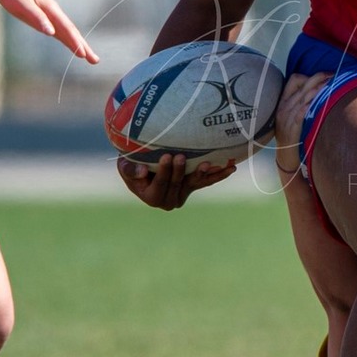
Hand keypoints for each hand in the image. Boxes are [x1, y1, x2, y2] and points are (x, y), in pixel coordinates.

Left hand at [0, 0, 99, 64]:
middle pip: (72, 32)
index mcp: (51, 9)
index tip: (83, 54)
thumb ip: (38, 19)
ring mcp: (52, 17)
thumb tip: (51, 33)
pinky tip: (74, 48)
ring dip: (79, 45)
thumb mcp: (23, 6)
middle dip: (84, 46)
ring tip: (90, 57)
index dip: (75, 42)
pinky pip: (61, 33)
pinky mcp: (47, 20)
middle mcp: (54, 13)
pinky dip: (69, 41)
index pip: (66, 28)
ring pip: (69, 33)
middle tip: (95, 60)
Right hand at [118, 151, 235, 209]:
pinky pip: (206, 181)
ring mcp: (183, 194)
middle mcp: (168, 201)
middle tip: (182, 156)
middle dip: (180, 170)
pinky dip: (219, 174)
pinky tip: (231, 167)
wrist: (142, 166)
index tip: (166, 156)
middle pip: (177, 183)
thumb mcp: (125, 167)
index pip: (160, 184)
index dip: (163, 171)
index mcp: (152, 198)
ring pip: (195, 183)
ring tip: (210, 164)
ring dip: (205, 173)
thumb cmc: (131, 165)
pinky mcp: (192, 187)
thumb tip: (141, 172)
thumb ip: (129, 170)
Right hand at [273, 72, 331, 175]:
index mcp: (283, 102)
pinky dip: (307, 105)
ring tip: (329, 84)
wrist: (285, 156)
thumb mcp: (292, 116)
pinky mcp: (291, 129)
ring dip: (316, 89)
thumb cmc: (292, 135)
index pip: (293, 80)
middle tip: (332, 75)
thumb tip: (318, 90)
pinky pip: (299, 114)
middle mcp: (283, 107)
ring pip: (301, 98)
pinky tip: (317, 100)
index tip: (325, 76)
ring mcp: (286, 118)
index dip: (309, 75)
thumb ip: (301, 103)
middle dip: (318, 78)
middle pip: (301, 85)